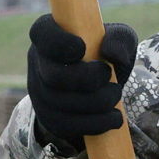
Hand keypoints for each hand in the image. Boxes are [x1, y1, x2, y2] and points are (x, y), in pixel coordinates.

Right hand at [26, 14, 137, 152]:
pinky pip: (67, 125)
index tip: (82, 48)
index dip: (59, 43)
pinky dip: (95, 124)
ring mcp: (40, 92)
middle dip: (87, 79)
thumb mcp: (118, 39)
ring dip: (95, 103)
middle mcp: (38, 62)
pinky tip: (114, 118)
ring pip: (60, 103)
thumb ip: (119, 39)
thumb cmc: (105, 53)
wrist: (100, 86)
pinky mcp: (49, 117)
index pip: (41, 33)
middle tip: (108, 75)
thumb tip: (113, 54)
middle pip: (53, 75)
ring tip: (116, 96)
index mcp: (49, 34)